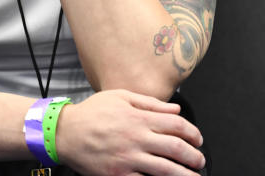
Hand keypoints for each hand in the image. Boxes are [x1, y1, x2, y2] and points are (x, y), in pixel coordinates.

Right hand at [55, 89, 205, 175]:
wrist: (64, 133)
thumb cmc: (92, 112)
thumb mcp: (122, 97)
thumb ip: (151, 103)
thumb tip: (176, 108)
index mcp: (139, 118)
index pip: (177, 125)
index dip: (193, 133)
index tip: (198, 139)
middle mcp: (137, 139)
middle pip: (176, 149)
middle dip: (194, 156)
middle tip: (200, 160)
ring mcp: (128, 159)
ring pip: (165, 170)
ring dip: (184, 174)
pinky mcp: (118, 175)